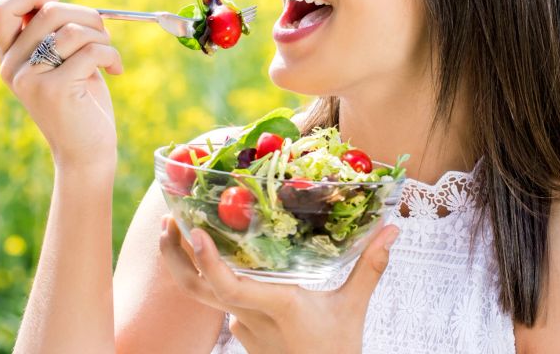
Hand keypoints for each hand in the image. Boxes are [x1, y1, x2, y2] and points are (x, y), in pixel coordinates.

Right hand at [0, 0, 123, 173]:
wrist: (87, 154)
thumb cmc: (81, 103)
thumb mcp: (62, 62)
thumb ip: (52, 33)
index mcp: (9, 56)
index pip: (2, 8)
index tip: (57, 2)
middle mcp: (12, 66)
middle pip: (48, 10)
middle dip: (86, 15)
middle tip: (102, 34)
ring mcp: (30, 79)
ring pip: (71, 29)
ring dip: (101, 36)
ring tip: (109, 54)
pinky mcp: (54, 90)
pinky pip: (89, 51)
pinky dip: (110, 55)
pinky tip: (116, 70)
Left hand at [159, 215, 398, 353]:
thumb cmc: (337, 351)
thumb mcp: (354, 308)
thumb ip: (370, 267)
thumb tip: (393, 229)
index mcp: (274, 306)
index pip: (229, 287)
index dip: (207, 261)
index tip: (194, 232)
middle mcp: (249, 316)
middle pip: (196, 289)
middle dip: (174, 255)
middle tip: (167, 219)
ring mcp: (241, 325)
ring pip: (202, 293)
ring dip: (185, 262)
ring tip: (176, 228)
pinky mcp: (241, 329)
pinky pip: (219, 299)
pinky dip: (211, 274)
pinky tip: (216, 252)